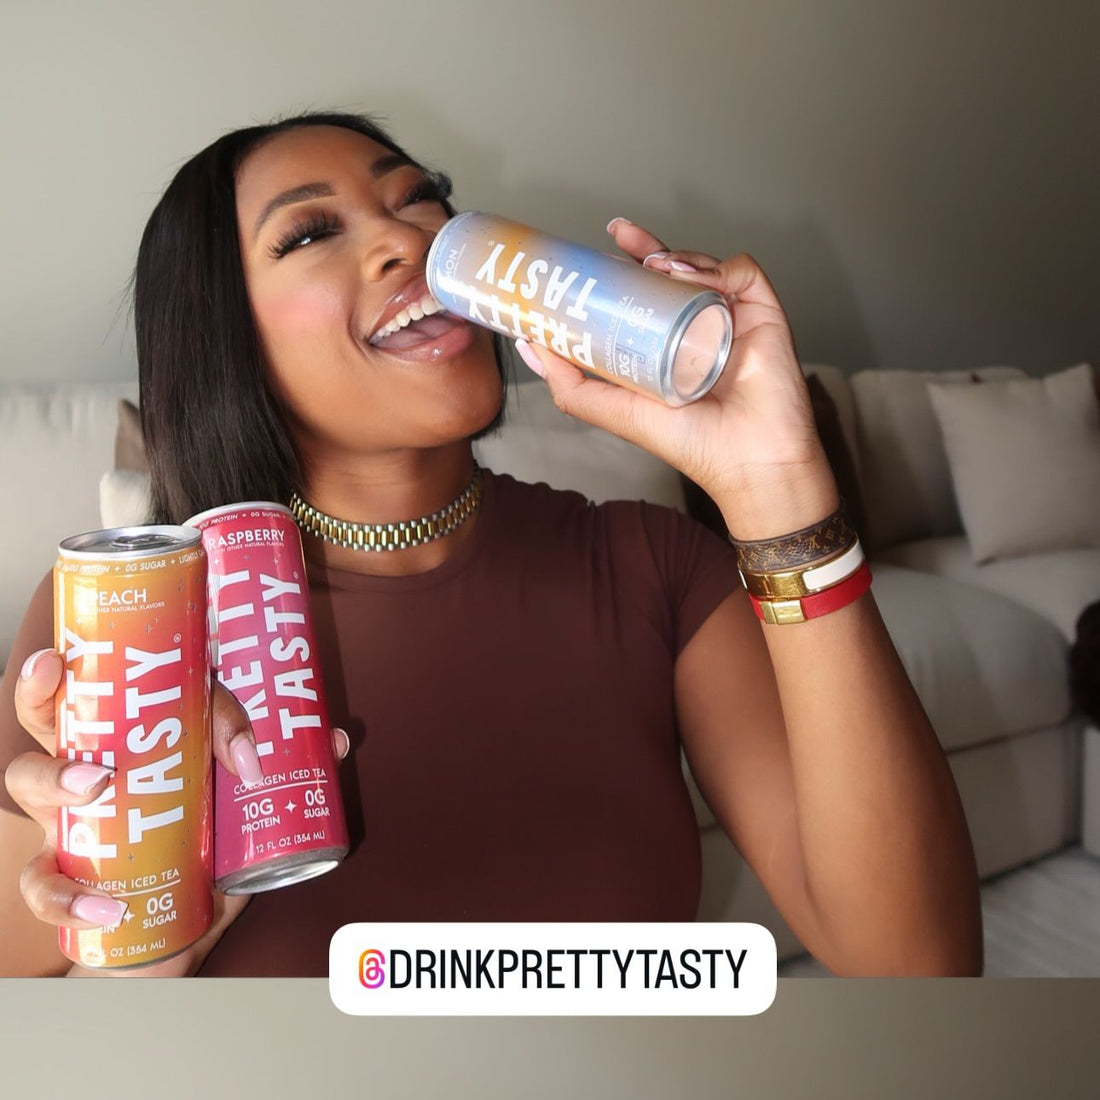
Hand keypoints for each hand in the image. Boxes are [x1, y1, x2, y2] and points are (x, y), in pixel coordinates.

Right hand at [3, 647, 349, 975]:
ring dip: (54, 776)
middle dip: (43, 688)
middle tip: (57, 670)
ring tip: (93, 784)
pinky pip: (42, 881)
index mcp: (133, 743)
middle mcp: (90, 772)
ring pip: (25, 780)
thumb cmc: (201, 859)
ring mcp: (67, 824)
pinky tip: (109, 904)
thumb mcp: (241, 812)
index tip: (147, 639)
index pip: (121, 685)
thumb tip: (332, 738)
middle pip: (50, 715)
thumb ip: (282, 775)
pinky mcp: (60, 884)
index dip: (126, 656)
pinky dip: (69, 894)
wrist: (167, 942)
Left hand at [514, 218, 838, 537]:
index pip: (642, 296)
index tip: (597, 253)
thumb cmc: (692, 444)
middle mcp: (698, 326)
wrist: (749, 459)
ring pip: (703, 265)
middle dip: (644, 246)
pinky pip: (743, 271)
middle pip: (671, 272)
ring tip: (655, 264)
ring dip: (676, 256)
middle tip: (619, 234)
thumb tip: (530, 348)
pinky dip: (717, 266)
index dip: (622, 269)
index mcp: (667, 345)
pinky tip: (691, 277)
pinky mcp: (763, 311)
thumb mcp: (616, 412)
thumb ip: (571, 385)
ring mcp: (732, 316)